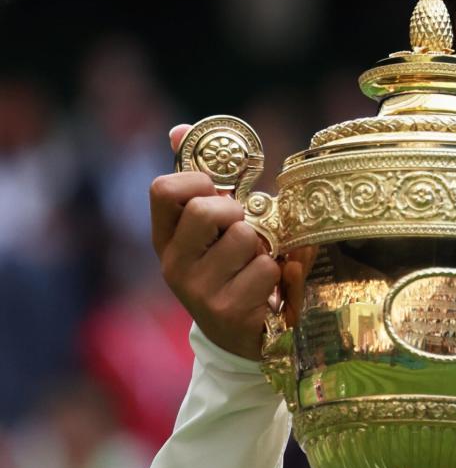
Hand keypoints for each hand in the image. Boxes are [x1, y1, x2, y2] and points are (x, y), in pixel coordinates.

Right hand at [149, 125, 279, 359]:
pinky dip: (280, 273)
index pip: (163, 189)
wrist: (241, 339)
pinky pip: (268, 269)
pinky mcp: (228, 311)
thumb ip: (202, 182)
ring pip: (246, 238)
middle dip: (239, 213)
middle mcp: (173, 265)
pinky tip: (271, 288)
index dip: (198, 179)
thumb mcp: (213, 230)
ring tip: (259, 265)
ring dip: (265, 248)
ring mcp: (198, 291)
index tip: (218, 190)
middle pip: (209, 209)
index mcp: (165, 239)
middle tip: (246, 232)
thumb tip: (179, 129)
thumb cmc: (231, 270)